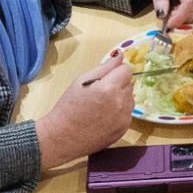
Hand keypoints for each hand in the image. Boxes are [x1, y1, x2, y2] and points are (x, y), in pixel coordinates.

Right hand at [35, 55, 133, 170]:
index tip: (105, 78)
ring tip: (101, 106)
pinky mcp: (124, 128)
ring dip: (120, 98)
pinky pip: (128, 113)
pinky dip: (119, 112)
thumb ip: (104, 67)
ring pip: (130, 98)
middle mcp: (120, 102)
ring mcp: (124, 117)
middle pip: (129, 84)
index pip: (127, 70)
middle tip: (99, 93)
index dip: (116, 72)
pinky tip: (103, 117)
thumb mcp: (81, 81)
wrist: (63, 137)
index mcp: (109, 88)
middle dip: (118, 84)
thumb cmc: (68, 106)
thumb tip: (120, 55)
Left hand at [143, 0, 192, 29]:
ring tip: (165, 11)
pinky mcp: (191, 1)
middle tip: (164, 19)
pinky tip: (169, 10)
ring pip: (190, 14)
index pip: (189, 4)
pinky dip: (178, 15)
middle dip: (178, 17)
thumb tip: (162, 15)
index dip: (179, 16)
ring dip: (178, 17)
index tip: (169, 25)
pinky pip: (187, 13)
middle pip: (191, 11)